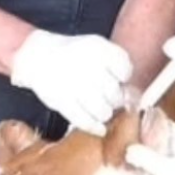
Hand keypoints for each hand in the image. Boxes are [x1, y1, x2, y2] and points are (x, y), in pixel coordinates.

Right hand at [10, 29, 132, 135]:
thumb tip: (134, 96)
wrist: (40, 56)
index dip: (123, 78)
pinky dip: (94, 127)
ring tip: (99, 107)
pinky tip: (98, 127)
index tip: (116, 77)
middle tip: (107, 96)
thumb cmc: (76, 55)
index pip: (124, 70)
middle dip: (114, 99)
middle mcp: (85, 64)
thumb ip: (117, 66)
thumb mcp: (97, 48)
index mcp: (97, 48)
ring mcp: (72, 84)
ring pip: (102, 111)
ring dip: (105, 113)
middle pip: (115, 94)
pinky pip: (84, 121)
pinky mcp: (60, 101)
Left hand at [125, 117, 174, 174]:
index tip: (118, 146)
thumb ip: (149, 161)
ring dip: (153, 134)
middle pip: (151, 160)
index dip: (130, 163)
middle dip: (141, 146)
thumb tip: (128, 151)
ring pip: (163, 147)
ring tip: (138, 118)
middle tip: (125, 128)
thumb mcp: (170, 172)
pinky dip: (168, 128)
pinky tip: (157, 115)